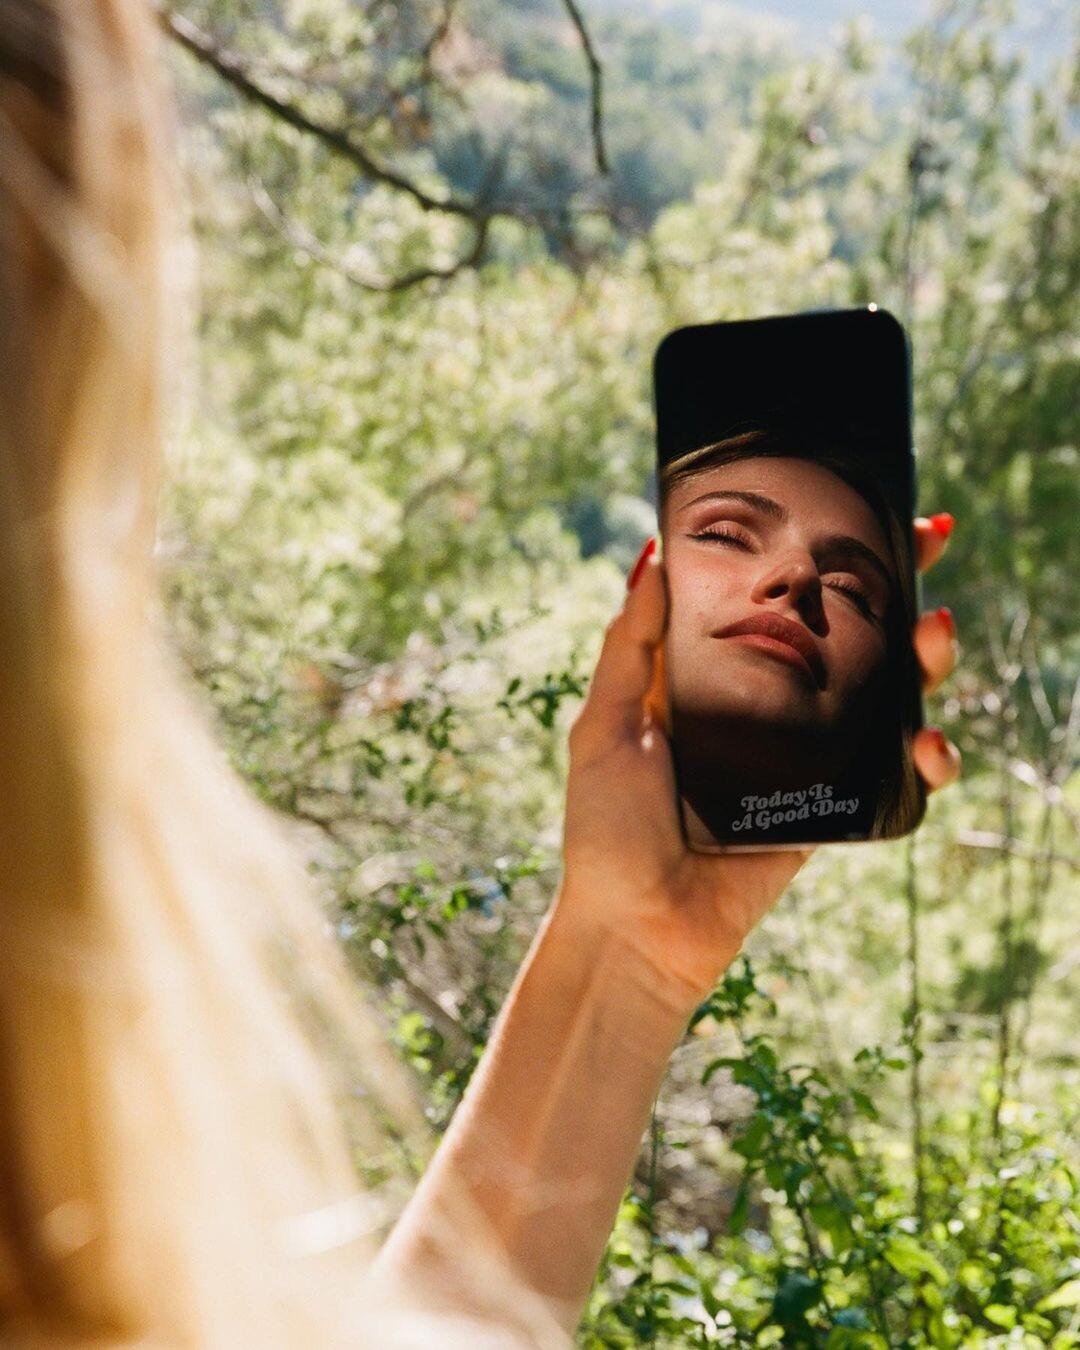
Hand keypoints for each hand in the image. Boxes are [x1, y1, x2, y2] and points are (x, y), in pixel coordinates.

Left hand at [557, 514, 959, 1007]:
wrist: (636, 929)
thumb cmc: (607, 827)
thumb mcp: (605, 722)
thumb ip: (631, 645)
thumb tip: (653, 554)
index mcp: (712, 677)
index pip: (775, 600)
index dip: (818, 556)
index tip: (862, 505)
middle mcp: (766, 708)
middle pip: (848, 636)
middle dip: (897, 588)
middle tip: (929, 545)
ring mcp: (804, 757)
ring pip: (885, 695)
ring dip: (926, 662)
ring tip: (935, 639)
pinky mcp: (832, 808)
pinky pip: (891, 775)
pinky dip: (925, 758)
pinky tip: (928, 745)